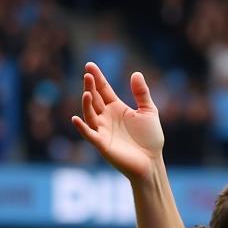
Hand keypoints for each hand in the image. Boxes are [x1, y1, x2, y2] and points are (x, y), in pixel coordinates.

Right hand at [71, 62, 164, 181]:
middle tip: (88, 75)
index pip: (103, 89)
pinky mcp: (102, 145)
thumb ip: (142, 93)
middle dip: (90, 87)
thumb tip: (136, 73)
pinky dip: (82, 128)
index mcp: (116, 108)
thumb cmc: (150, 139)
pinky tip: (75, 119)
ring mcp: (103, 130)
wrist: (152, 162)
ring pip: (90, 114)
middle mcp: (106, 118)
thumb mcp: (149, 112)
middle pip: (94, 99)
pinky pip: (89, 135)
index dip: (97, 77)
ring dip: (86, 104)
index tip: (89, 65)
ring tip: (87, 93)